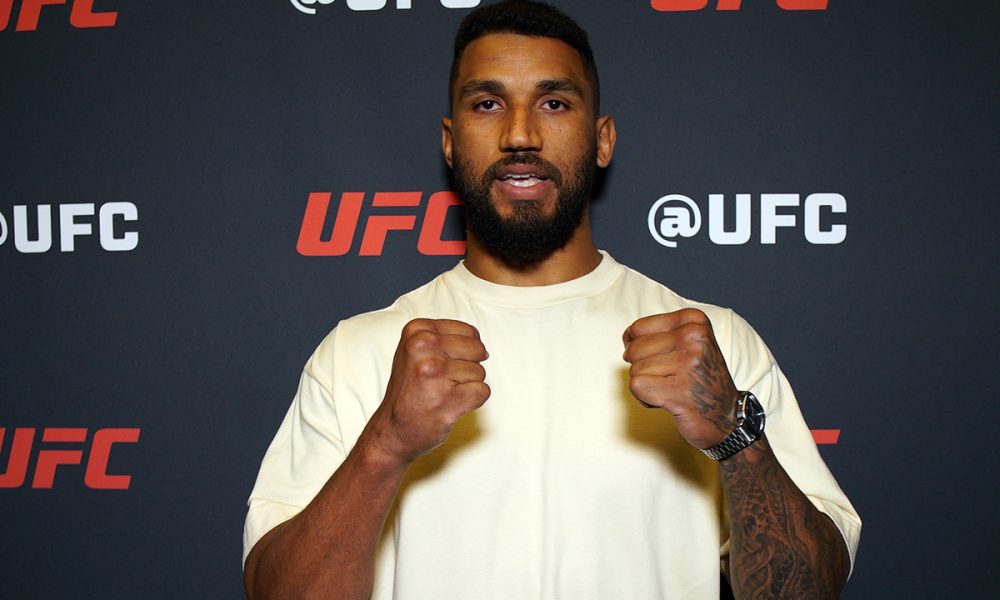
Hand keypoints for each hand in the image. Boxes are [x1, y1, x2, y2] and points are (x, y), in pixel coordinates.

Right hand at [370, 319, 489, 463]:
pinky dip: (472, 402)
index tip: (441, 366)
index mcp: (417, 331)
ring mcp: (433, 373)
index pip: (470, 333)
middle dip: (468, 367)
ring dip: (466, 387)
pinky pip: (482, 392)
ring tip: (441, 394)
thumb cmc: (411, 389)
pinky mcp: (445, 398)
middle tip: (443, 382)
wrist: (393, 429)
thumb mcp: (417, 351)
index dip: (465, 352)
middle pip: (477, 350)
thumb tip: (483, 349)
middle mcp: (422, 347)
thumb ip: (446, 339)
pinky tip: (449, 406)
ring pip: (480, 372)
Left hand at [622, 308, 738, 449]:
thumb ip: (658, 333)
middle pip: (634, 349)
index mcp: (694, 320)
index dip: (639, 348)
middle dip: (643, 368)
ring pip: (634, 369)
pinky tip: (667, 401)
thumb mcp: (688, 343)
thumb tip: (627, 337)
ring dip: (647, 385)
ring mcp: (688, 364)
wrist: (727, 417)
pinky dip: (645, 398)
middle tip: (670, 379)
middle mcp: (694, 337)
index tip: (664, 360)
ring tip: (672, 390)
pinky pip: (637, 386)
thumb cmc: (699, 378)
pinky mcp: (680, 391)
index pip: (637, 329)